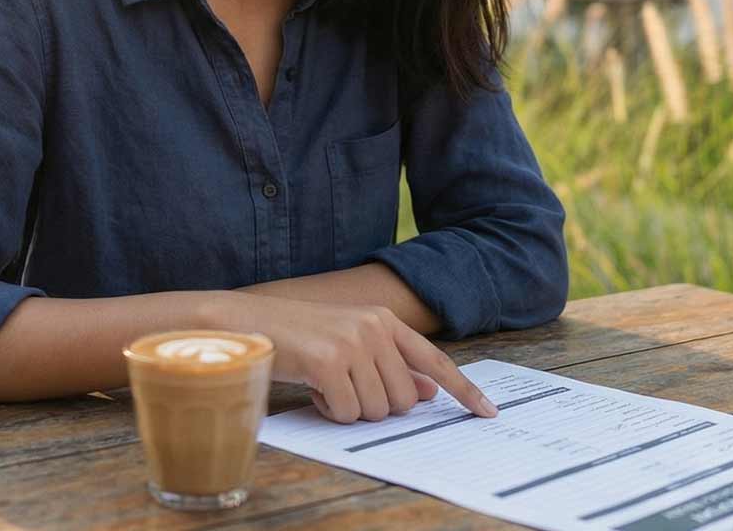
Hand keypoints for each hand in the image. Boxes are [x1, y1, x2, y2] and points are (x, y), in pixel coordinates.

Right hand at [207, 291, 497, 424]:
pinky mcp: (329, 362)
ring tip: (323, 383)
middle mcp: (374, 328)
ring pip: (376, 410)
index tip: (487, 411)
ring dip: (349, 409)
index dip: (463, 389)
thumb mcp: (348, 344)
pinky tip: (311, 388)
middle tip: (343, 388)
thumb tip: (427, 392)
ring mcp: (352, 343)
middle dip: (374, 406)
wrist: (244, 322)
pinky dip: (329, 411)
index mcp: (383, 320)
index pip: (435, 359)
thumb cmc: (296, 337)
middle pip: (402, 400)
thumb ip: (389, 364)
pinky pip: (346, 412)